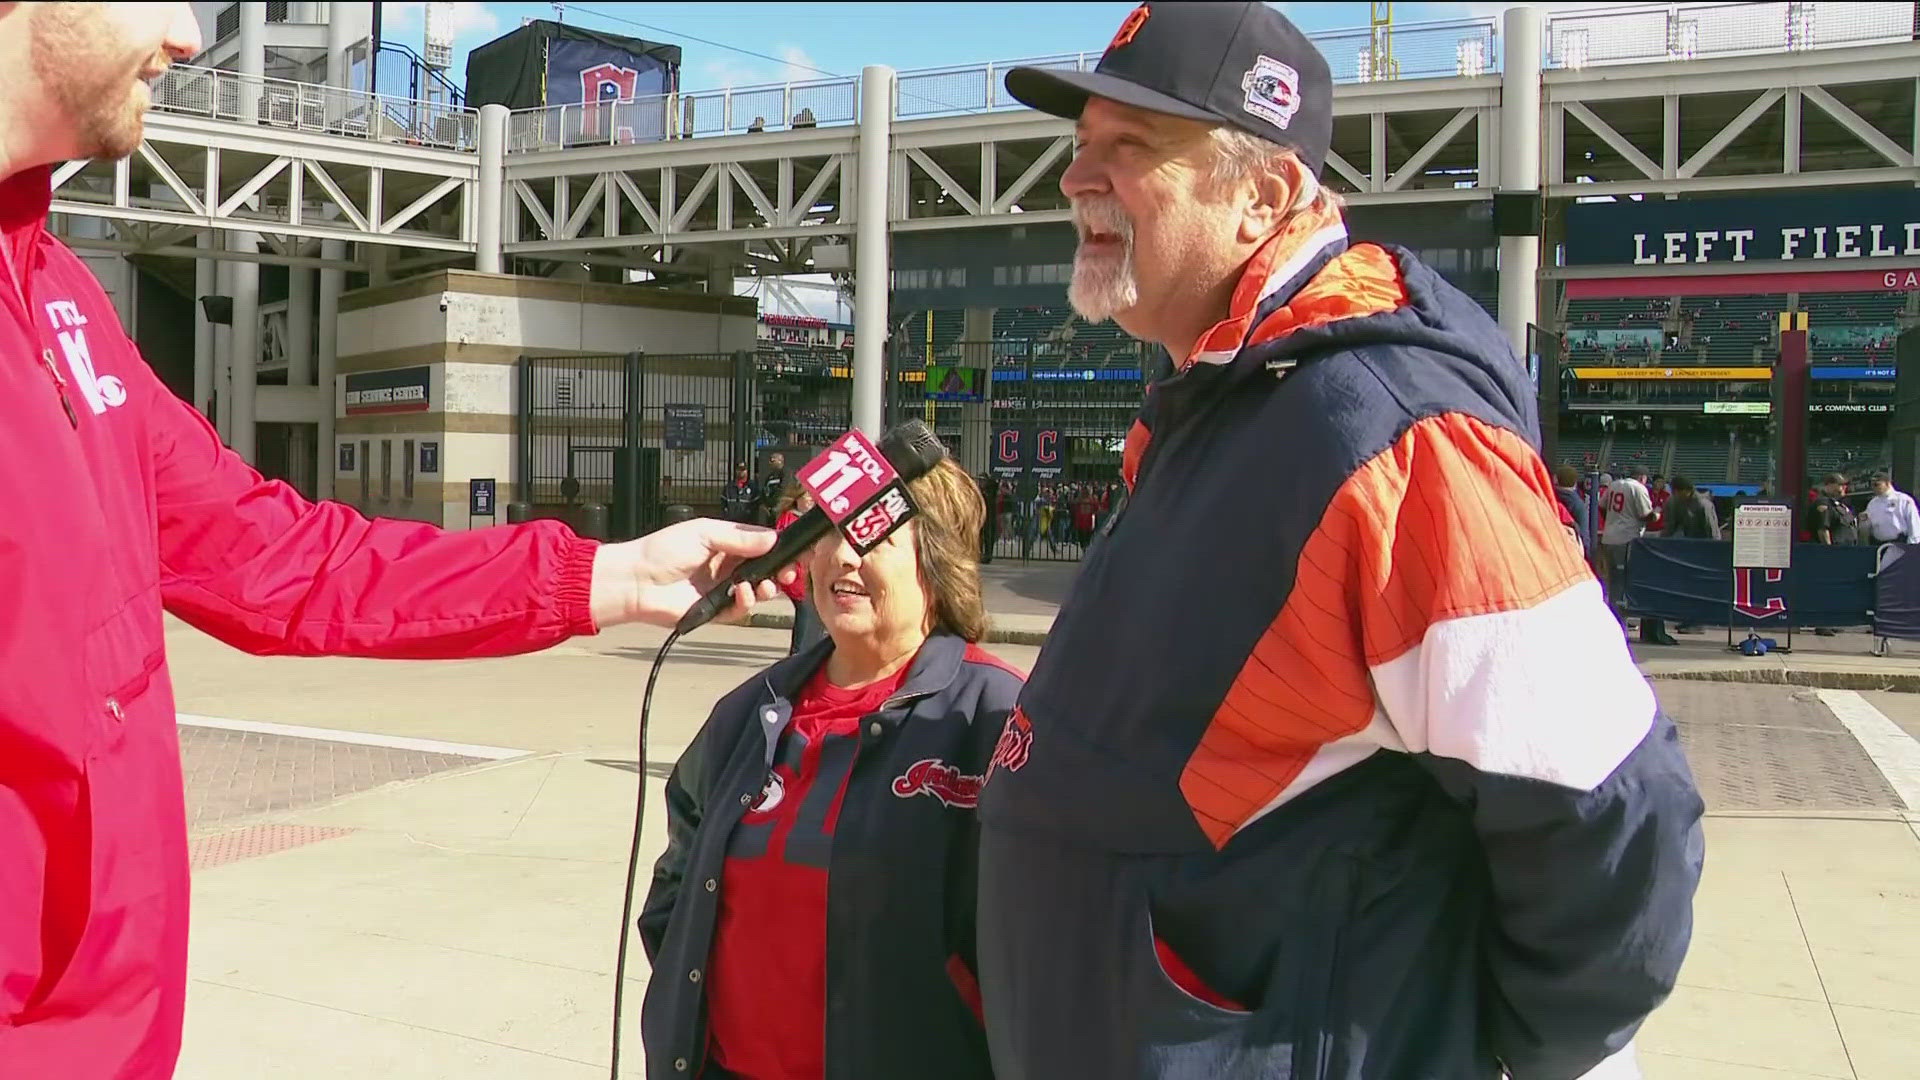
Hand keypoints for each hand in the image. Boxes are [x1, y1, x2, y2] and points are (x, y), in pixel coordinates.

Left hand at [589, 518, 793, 628]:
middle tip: (788, 573)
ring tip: (765, 585)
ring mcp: (721, 589)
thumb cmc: (662, 551)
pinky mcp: (715, 611)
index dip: (777, 549)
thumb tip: (772, 537)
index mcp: (725, 543)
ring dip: (766, 588)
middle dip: (779, 571)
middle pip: (764, 570)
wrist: (637, 581)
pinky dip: (746, 603)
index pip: (760, 545)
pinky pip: (739, 610)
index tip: (793, 551)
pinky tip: (742, 593)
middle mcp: (726, 566)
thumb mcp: (705, 533)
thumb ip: (740, 537)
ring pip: (756, 592)